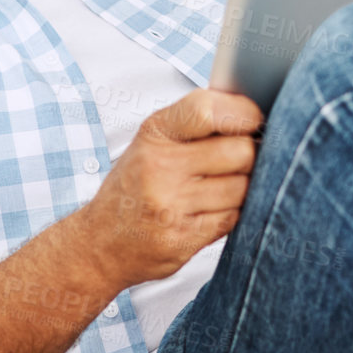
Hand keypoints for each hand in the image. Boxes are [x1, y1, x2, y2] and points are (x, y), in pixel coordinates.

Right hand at [77, 89, 262, 287]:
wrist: (98, 243)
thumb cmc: (135, 185)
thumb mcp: (152, 142)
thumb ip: (196, 124)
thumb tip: (254, 111)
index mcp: (154, 133)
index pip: (208, 109)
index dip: (243, 113)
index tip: (254, 120)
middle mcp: (158, 166)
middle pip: (240, 151)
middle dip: (249, 157)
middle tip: (238, 162)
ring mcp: (169, 205)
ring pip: (242, 188)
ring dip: (241, 189)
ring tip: (218, 190)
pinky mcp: (180, 239)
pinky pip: (232, 218)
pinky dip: (230, 214)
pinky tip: (210, 212)